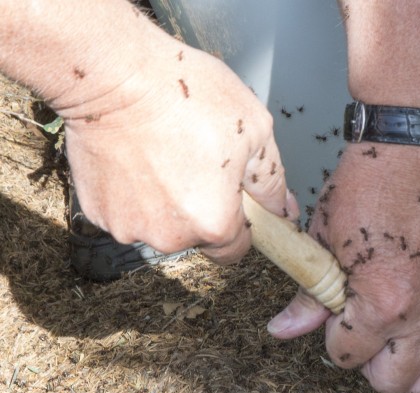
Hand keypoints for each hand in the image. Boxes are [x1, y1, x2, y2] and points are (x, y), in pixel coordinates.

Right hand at [59, 35, 294, 263]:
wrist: (112, 74)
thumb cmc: (187, 96)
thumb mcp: (255, 130)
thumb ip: (271, 179)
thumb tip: (284, 209)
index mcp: (215, 224)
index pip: (234, 250)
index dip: (238, 224)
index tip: (231, 198)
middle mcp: (170, 237)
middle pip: (195, 236)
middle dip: (199, 208)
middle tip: (194, 160)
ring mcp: (128, 226)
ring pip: (157, 224)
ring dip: (162, 201)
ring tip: (161, 153)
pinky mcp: (95, 210)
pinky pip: (124, 210)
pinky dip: (130, 191)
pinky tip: (133, 156)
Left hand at [267, 143, 419, 392]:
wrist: (415, 150)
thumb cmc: (370, 186)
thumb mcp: (325, 242)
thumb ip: (310, 296)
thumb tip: (284, 329)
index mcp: (380, 305)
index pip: (347, 356)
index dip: (333, 342)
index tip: (332, 320)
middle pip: (395, 379)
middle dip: (372, 370)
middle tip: (362, 349)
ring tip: (405, 386)